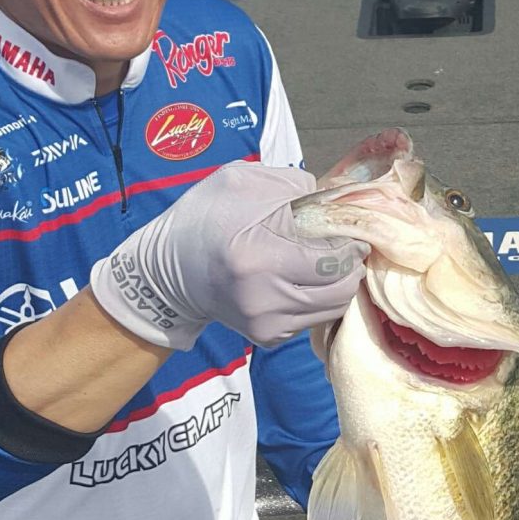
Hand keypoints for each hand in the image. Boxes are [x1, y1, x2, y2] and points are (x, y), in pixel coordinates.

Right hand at [89, 162, 367, 348]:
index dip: (350, 243)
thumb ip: (293, 186)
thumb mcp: (239, 182)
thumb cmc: (204, 218)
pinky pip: (314, 318)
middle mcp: (263, 297)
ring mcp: (266, 323)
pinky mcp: (268, 337)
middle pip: (340, 287)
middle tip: (345, 246)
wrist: (168, 272)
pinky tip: (303, 279)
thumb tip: (336, 198)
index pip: (332, 258)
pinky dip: (319, 299)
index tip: (350, 230)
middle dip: (350, 264)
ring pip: (333, 307)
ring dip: (339, 283)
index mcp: (256, 255)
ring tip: (326, 261)